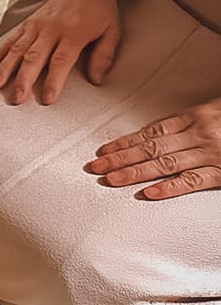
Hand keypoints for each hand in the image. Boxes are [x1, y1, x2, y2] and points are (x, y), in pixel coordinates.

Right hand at [0, 0, 120, 104]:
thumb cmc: (99, 11)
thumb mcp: (111, 32)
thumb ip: (103, 56)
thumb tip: (96, 80)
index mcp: (74, 34)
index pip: (61, 61)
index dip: (54, 81)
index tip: (47, 98)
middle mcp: (51, 30)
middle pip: (34, 57)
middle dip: (24, 79)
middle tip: (17, 97)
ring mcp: (36, 26)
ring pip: (17, 49)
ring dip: (5, 68)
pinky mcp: (27, 24)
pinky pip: (10, 40)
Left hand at [88, 99, 220, 198]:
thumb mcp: (214, 111)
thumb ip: (189, 122)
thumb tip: (159, 136)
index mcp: (197, 116)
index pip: (152, 131)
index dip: (125, 142)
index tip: (103, 150)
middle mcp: (200, 134)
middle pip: (151, 148)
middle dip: (120, 158)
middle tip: (95, 167)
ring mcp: (212, 153)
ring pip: (166, 164)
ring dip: (134, 172)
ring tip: (110, 179)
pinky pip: (194, 181)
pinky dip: (170, 188)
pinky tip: (149, 193)